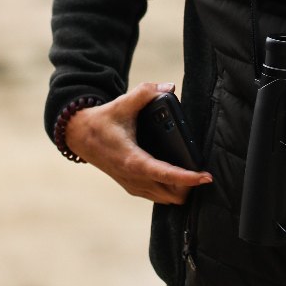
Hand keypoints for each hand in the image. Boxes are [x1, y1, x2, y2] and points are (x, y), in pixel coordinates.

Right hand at [64, 82, 212, 205]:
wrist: (79, 136)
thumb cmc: (101, 122)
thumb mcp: (122, 104)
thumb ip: (145, 93)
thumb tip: (168, 86)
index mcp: (133, 160)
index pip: (166, 174)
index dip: (188, 178)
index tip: (206, 176)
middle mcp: (133, 178)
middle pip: (172, 194)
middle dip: (190, 185)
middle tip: (201, 169)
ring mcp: (132, 185)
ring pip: (166, 199)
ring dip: (181, 190)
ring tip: (193, 174)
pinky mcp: (131, 187)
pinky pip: (157, 196)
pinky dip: (170, 190)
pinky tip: (176, 177)